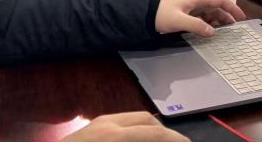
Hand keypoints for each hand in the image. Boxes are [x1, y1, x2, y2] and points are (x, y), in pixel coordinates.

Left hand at [61, 112, 187, 141]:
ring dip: (149, 130)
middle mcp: (106, 124)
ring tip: (158, 142)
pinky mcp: (86, 130)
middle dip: (164, 132)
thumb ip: (143, 141)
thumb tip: (160, 139)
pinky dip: (133, 131)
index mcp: (114, 136)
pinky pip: (118, 124)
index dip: (175, 139)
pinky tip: (135, 142)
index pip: (154, 132)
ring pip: (132, 120)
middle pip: (146, 119)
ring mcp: (94, 124)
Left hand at [154, 0, 244, 37]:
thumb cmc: (161, 13)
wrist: (143, 11)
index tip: (241, 17)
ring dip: (217, 21)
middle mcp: (196, 1)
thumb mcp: (179, 21)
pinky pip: (201, 18)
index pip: (220, 0)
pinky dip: (208, 24)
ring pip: (209, 13)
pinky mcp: (185, 14)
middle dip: (226, 16)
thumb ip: (197, 26)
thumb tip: (213, 32)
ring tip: (223, 32)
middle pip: (216, 7)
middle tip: (234, 29)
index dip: (232, 8)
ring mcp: (190, 7)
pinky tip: (209, 31)